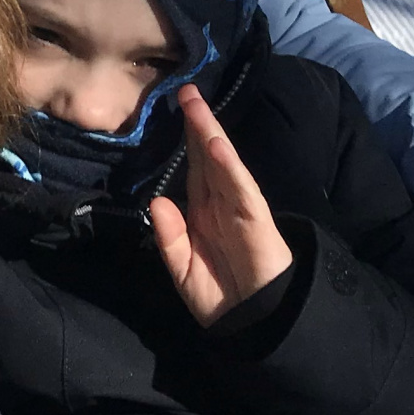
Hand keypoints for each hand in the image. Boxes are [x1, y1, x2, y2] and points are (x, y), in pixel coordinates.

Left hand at [149, 84, 294, 327]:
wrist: (254, 324)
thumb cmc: (221, 297)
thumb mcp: (182, 269)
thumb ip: (169, 237)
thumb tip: (158, 201)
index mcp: (203, 212)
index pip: (192, 168)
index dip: (183, 140)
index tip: (170, 110)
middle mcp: (221, 203)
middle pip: (206, 157)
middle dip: (196, 123)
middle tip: (184, 89)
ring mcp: (239, 208)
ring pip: (223, 164)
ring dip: (210, 134)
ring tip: (196, 105)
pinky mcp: (256, 219)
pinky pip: (241, 189)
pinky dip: (230, 167)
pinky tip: (217, 146)